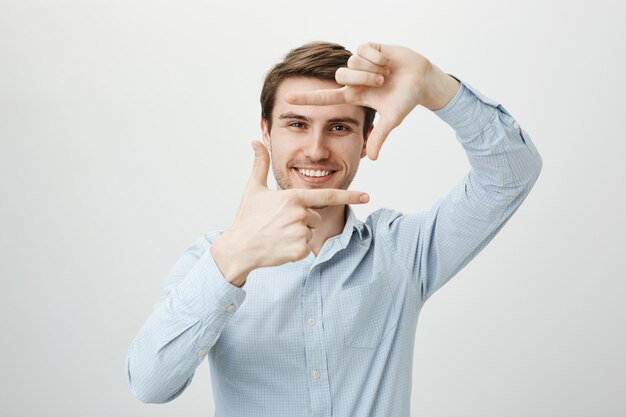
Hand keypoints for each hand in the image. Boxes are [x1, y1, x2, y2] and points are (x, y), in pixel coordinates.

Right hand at [211, 141, 369, 286]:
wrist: (239, 248)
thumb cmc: (247, 217)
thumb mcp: (254, 189)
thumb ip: (260, 164)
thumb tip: (255, 141)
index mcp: (293, 197)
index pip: (327, 195)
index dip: (349, 195)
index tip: (366, 196)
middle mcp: (300, 214)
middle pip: (315, 216)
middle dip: (301, 219)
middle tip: (278, 223)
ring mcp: (301, 234)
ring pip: (311, 231)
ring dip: (299, 233)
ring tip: (278, 233)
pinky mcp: (300, 251)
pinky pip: (307, 247)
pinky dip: (296, 248)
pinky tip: (280, 246)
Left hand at [285, 42, 459, 159]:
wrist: (422, 79)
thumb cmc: (406, 99)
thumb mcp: (392, 119)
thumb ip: (379, 137)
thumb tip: (372, 158)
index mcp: (353, 95)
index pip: (325, 97)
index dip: (307, 98)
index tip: (287, 99)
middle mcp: (353, 79)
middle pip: (341, 74)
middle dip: (364, 78)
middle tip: (383, 82)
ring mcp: (360, 63)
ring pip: (353, 61)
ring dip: (373, 68)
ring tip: (387, 72)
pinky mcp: (369, 48)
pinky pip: (364, 49)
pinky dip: (378, 56)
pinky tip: (387, 60)